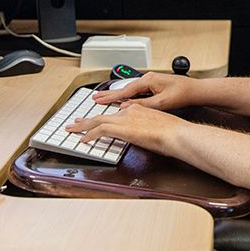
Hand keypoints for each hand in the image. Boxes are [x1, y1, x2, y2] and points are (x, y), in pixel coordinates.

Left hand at [65, 103, 190, 153]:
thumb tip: (145, 137)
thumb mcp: (159, 128)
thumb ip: (148, 130)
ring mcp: (125, 119)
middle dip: (88, 120)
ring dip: (83, 126)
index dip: (104, 118)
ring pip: (97, 120)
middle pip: (103, 115)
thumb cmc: (173, 133)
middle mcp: (129, 111)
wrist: (176, 133)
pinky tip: (83, 140)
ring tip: (73, 129)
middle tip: (77, 122)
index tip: (97, 121)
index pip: (116, 114)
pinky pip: (100, 130)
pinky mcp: (122, 128)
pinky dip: (90, 134)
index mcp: (138, 110)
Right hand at [91, 71, 197, 110]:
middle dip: (109, 94)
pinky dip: (127, 95)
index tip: (98, 100)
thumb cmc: (182, 94)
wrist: (195, 90)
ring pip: (130, 90)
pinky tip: (122, 100)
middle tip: (96, 98)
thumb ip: (142, 105)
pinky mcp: (154, 85)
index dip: (110, 97)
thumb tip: (126, 107)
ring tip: (104, 99)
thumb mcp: (161, 102)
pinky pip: (136, 91)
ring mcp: (150, 81)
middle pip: (124, 88)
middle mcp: (147, 78)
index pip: (125, 90)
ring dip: (117, 95)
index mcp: (148, 80)